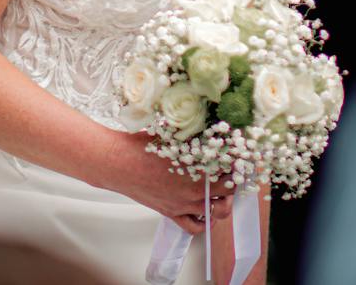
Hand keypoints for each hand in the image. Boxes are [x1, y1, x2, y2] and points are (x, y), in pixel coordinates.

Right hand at [109, 132, 233, 233]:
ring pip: (215, 213)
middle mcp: (193, 192)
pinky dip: (202, 222)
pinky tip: (202, 209)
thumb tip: (208, 127)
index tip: (237, 160)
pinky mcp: (171, 213)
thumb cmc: (141, 147)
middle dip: (232, 185)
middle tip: (230, 175)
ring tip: (220, 193)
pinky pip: (194, 227)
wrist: (118, 163)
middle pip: (227, 195)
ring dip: (221, 203)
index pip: (230, 174)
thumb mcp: (173, 133)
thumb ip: (194, 133)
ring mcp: (182, 205)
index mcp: (197, 171)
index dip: (236, 166)